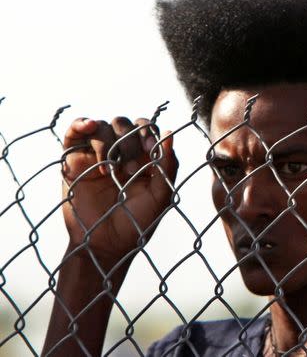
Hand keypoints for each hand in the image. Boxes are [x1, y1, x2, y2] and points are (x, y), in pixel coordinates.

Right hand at [61, 116, 177, 264]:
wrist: (105, 245)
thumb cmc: (137, 223)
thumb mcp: (161, 196)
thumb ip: (168, 166)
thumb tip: (170, 133)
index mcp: (143, 157)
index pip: (145, 128)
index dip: (147, 133)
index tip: (149, 151)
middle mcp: (120, 152)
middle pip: (124, 124)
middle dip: (129, 142)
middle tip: (128, 170)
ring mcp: (96, 155)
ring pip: (102, 126)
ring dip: (108, 143)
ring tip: (108, 171)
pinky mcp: (74, 160)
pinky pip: (74, 132)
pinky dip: (80, 124)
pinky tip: (89, 126)